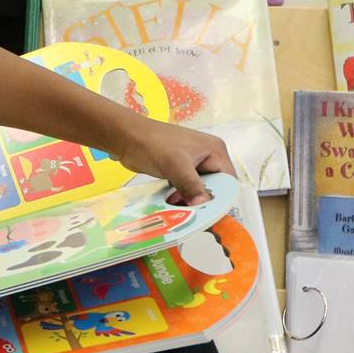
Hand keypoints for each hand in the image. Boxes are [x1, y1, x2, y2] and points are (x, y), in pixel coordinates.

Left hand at [107, 114, 231, 205]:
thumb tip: (203, 204)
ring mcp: (193, 163)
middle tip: (191, 213)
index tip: (210, 215)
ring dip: (190, 200)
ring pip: (199, 189)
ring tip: (178, 208)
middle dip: (203, 201)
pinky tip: (171, 202)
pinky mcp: (180, 169)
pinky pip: (187, 188)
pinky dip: (181, 197)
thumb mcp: (174, 165)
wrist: (125, 136)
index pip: (228, 181)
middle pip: (215, 187)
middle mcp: (208, 156)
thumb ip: (190, 185)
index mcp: (215, 150)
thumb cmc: (151, 144)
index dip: (221, 198)